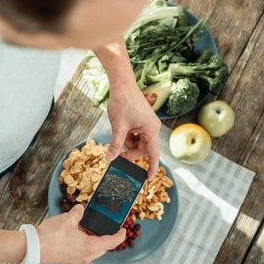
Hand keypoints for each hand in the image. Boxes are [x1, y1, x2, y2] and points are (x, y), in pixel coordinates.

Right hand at [36, 204, 125, 263]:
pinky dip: (83, 243)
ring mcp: (76, 259)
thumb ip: (77, 212)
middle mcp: (85, 256)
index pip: (112, 242)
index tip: (123, 230)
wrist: (32, 248)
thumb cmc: (50, 236)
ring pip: (92, 250)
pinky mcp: (68, 260)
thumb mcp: (67, 218)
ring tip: (85, 226)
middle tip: (102, 225)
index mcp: (90, 247)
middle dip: (104, 236)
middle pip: (102, 247)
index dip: (120, 235)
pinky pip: (81, 252)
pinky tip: (75, 233)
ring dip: (92, 239)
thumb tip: (80, 209)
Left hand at [92, 38, 160, 180]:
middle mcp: (152, 128)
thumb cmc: (123, 102)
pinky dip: (126, 136)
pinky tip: (119, 129)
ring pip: (137, 142)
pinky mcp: (141, 121)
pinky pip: (135, 134)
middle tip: (116, 153)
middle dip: (130, 152)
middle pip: (143, 149)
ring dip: (126, 143)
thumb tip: (110, 159)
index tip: (147, 179)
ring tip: (117, 134)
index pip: (153, 154)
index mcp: (151, 130)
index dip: (151, 168)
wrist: (121, 84)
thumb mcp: (118, 127)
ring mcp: (147, 124)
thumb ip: (115, 144)